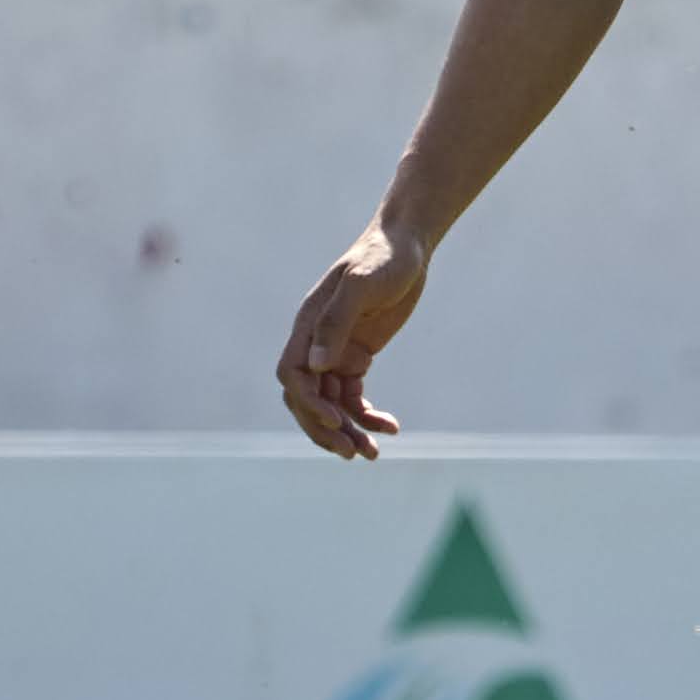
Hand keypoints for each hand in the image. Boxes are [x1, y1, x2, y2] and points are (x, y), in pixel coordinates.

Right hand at [277, 222, 427, 459]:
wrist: (407, 245)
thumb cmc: (383, 258)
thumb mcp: (361, 285)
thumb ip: (337, 322)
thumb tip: (318, 366)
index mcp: (308, 326)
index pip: (292, 375)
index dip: (308, 403)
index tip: (337, 421)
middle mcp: (316, 343)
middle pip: (307, 398)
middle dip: (326, 429)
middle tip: (354, 453)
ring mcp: (336, 352)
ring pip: (331, 403)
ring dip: (348, 430)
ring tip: (372, 454)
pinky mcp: (357, 356)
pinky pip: (354, 396)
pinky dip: (368, 415)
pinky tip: (391, 427)